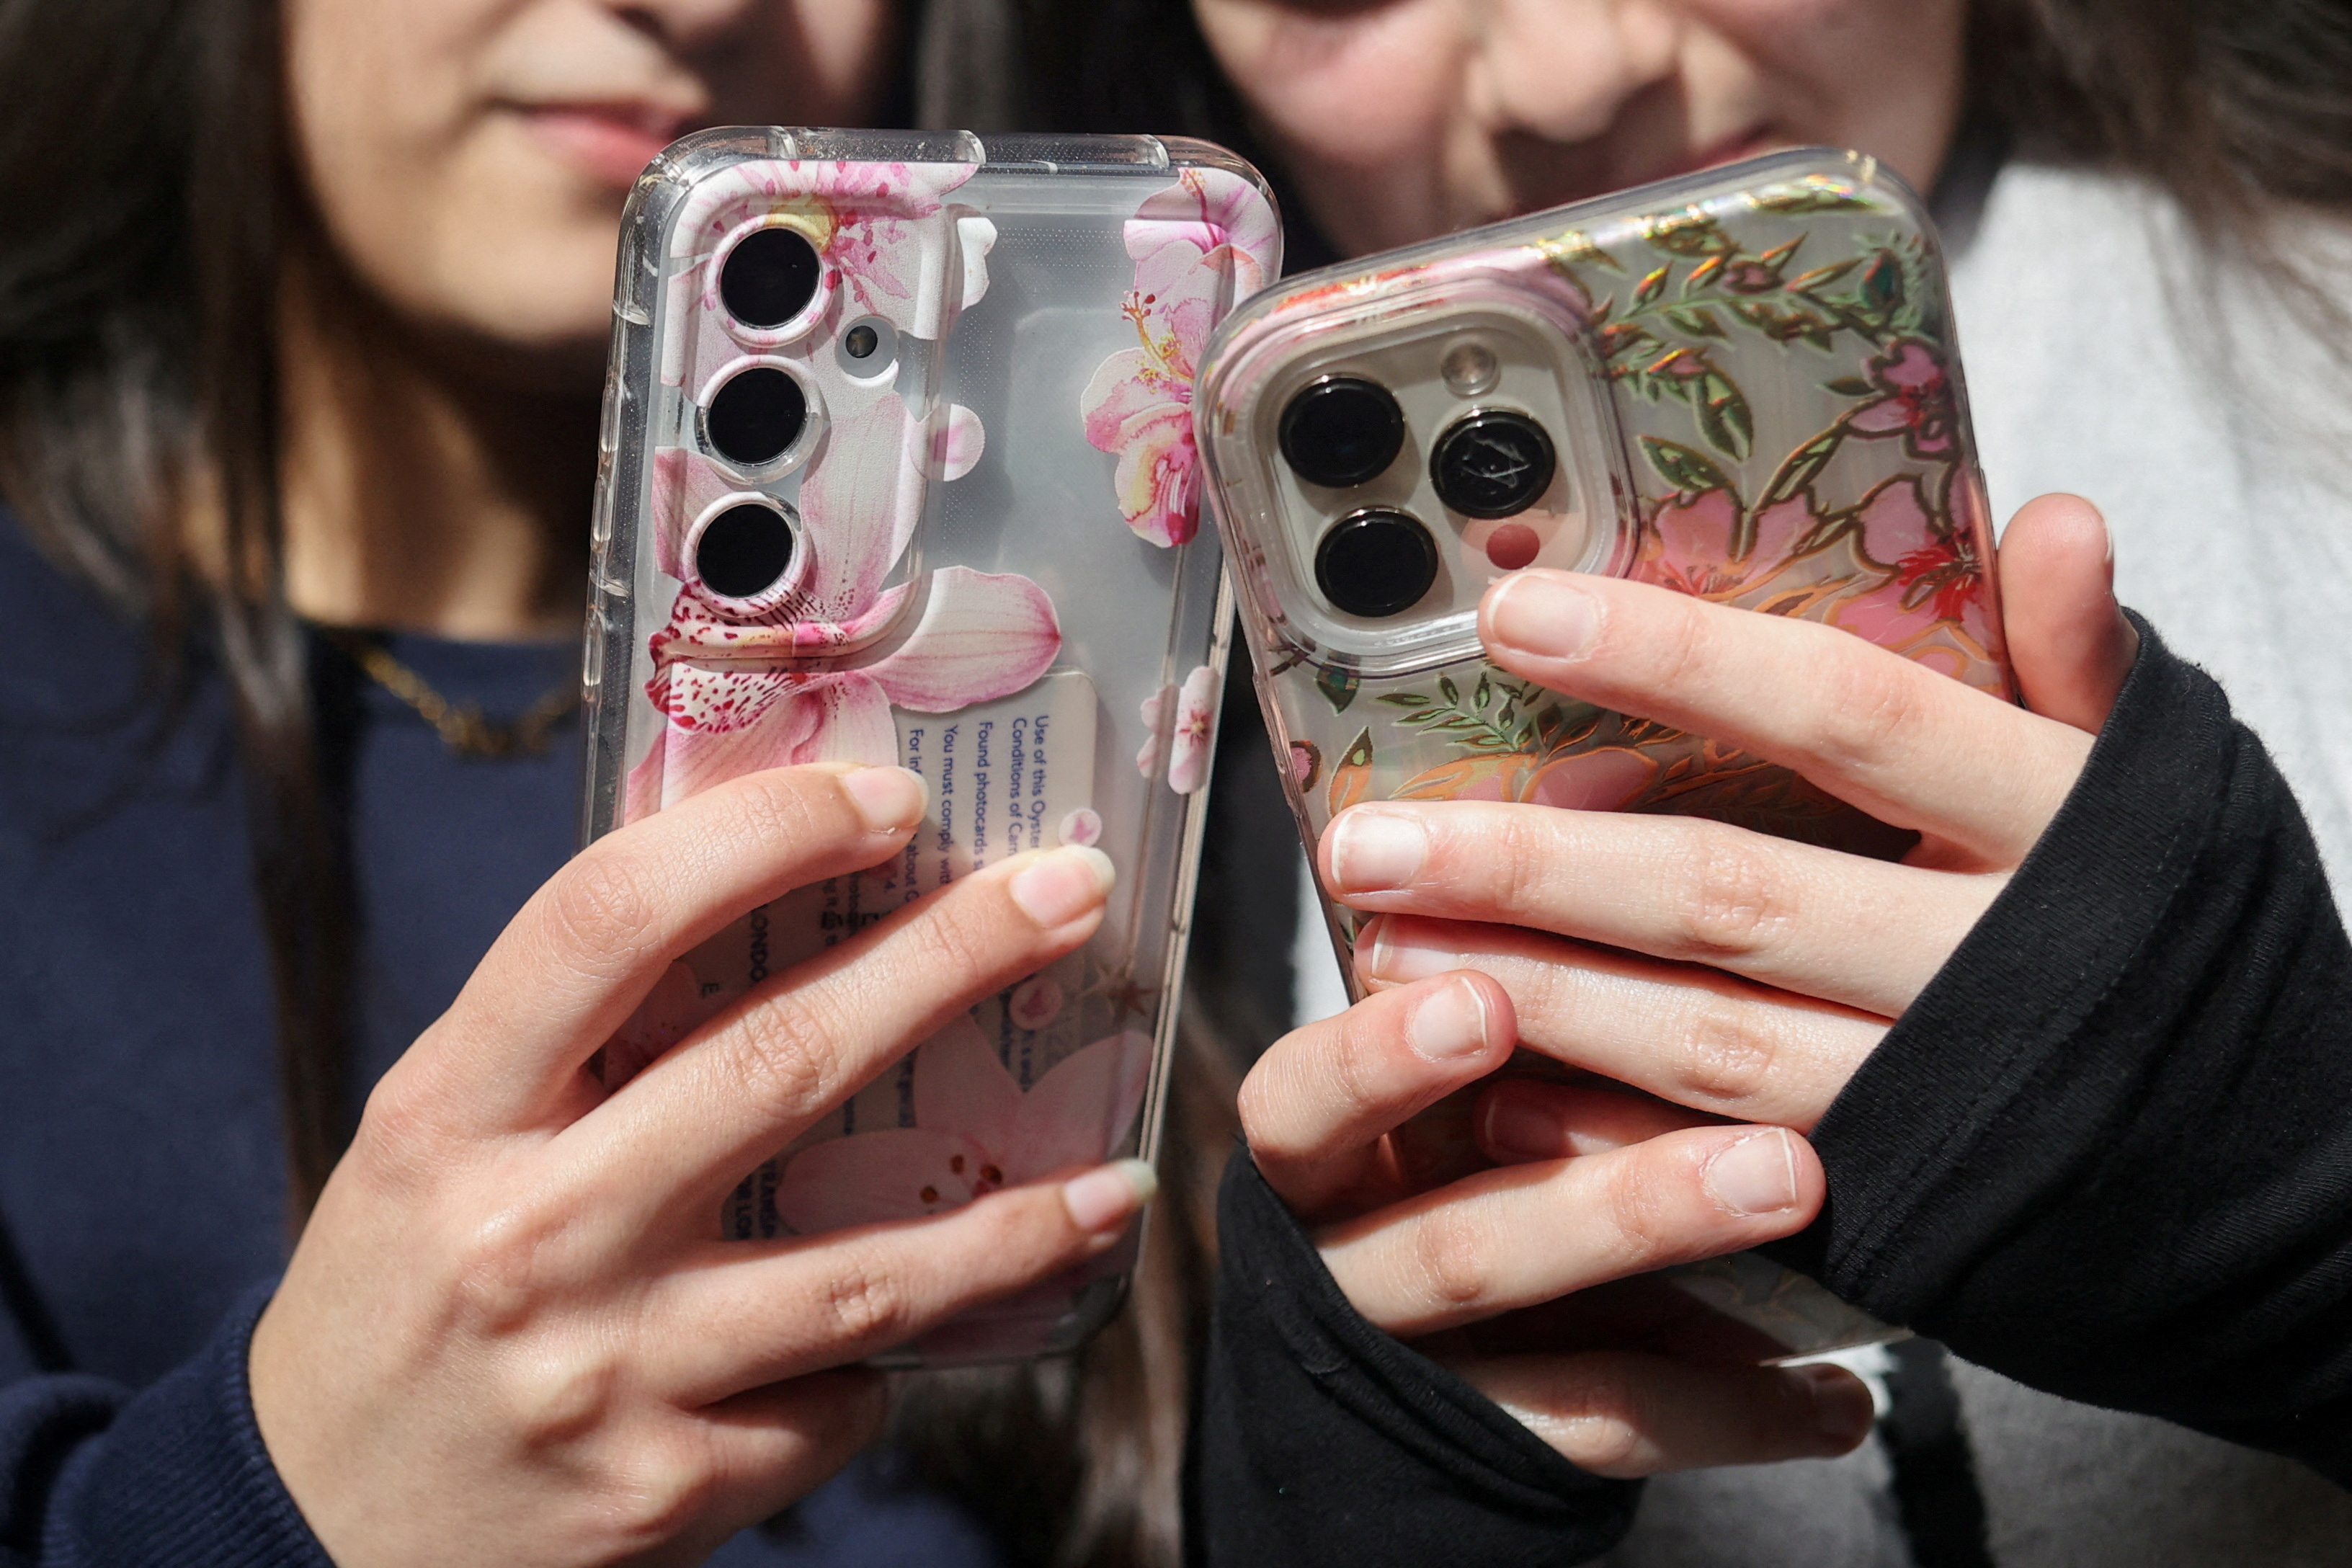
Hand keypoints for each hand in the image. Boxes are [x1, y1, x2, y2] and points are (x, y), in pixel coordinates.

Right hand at [250, 763, 1149, 1567]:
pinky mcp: (666, 1491)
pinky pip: (834, 1406)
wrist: (313, 1542)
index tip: (888, 797)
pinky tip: (932, 1336)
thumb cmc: (401, 1298)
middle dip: (949, 960)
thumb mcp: (436, 1144)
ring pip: (860, 1275)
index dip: (761, 836)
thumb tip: (769, 894)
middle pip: (775, 1062)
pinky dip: (891, 1364)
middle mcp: (529, 1232)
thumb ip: (570, 1042)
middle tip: (1069, 892)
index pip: (608, 921)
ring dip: (1011, 1222)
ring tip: (1115, 1177)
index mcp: (448, 1113)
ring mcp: (605, 1371)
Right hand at [1239, 974, 1876, 1476]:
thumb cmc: (1428, 1169)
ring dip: (1672, 1260)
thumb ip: (1491, 1004)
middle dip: (1601, 1197)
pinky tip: (1837, 1399)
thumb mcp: (1422, 1096)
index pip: (1304, 1105)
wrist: (1382, 1384)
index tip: (1483, 1000)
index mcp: (1321, 1158)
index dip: (1380, 1060)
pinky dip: (1731, 1412)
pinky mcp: (1491, 1455)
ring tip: (1798, 1191)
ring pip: (1547, 1348)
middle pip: (1449, 1243)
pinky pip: (1611, 1433)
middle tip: (1761, 1153)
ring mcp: (1417, 1372)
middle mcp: (1345, 1267)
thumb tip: (1624, 842)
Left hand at [1329, 493, 2132, 1158]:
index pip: (1847, 713)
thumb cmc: (2191, 947)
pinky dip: (1602, 1133)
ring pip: (1702, 1043)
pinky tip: (1486, 1094)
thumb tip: (2052, 515)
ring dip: (1536, 994)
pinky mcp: (1899, 1208)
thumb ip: (2082, 663)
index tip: (1517, 618)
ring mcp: (1937, 1100)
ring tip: (1388, 945)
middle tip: (1371, 835)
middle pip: (1730, 896)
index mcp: (2057, 826)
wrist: (2289, 1183)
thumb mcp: (2160, 789)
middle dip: (1536, 866)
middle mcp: (1989, 965)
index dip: (1680, 663)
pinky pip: (1723, 1167)